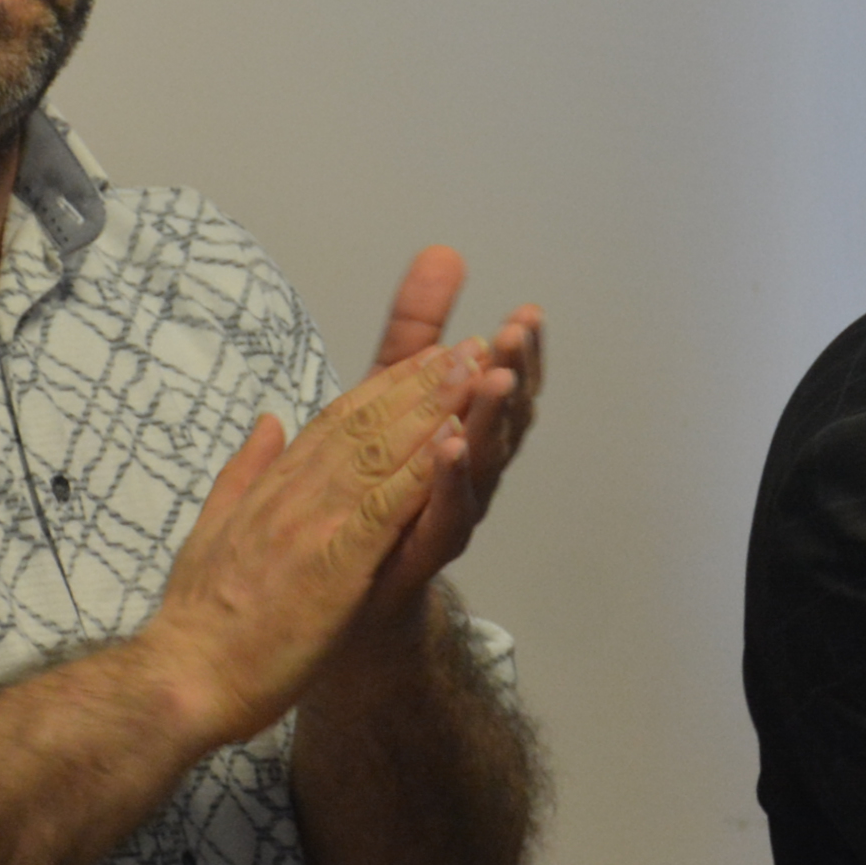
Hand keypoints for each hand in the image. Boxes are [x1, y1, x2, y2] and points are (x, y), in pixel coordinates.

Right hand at [140, 338, 478, 751]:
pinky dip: (421, 470)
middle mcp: (294, 494)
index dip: (384, 387)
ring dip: (432, 409)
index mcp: (273, 489)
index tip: (425, 356)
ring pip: (381, 452)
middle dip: (420, 382)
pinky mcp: (335, 564)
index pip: (335, 422)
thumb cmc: (200, 621)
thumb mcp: (213, 531)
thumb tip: (267, 421)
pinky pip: (386, 508)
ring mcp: (315, 525)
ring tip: (476, 370)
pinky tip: (454, 441)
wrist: (181, 678)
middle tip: (470, 345)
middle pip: (365, 424)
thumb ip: (244, 473)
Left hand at [356, 247, 545, 614]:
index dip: (517, 354)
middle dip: (515, 376)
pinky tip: (449, 445)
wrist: (338, 611)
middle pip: (504, 424)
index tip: (527, 312)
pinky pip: (441, 516)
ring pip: (483, 467)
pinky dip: (448, 481)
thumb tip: (444, 253)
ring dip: (492, 421)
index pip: (499, 390)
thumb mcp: (387, 397)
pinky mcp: (416, 557)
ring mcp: (446, 520)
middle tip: (520, 332)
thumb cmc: (368, 500)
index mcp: (462, 440)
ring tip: (498, 378)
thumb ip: (416, 333)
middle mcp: (466, 480)